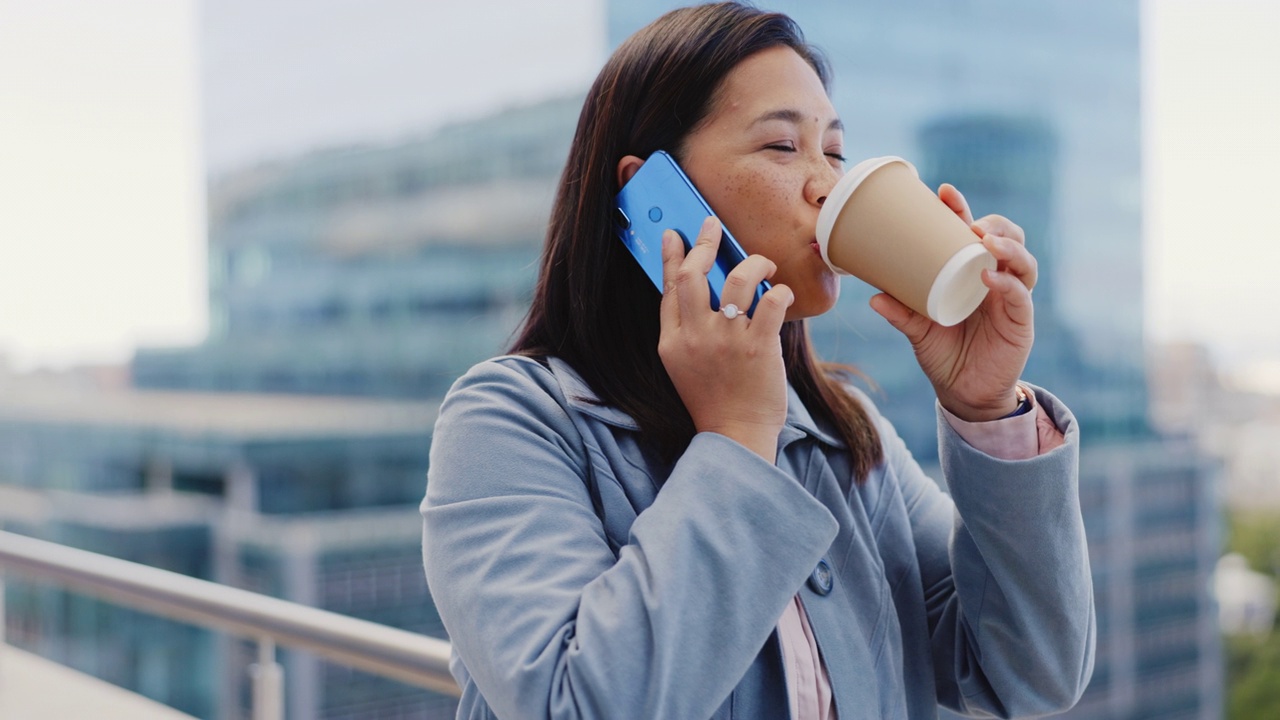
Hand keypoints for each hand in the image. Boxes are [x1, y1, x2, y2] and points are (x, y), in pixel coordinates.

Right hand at [658, 217, 794, 461]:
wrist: (736, 436)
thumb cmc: (714, 400)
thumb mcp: (683, 365)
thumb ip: (686, 331)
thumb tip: (698, 295)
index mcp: (672, 342)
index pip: (669, 288)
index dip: (673, 256)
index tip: (676, 234)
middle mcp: (695, 337)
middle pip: (694, 275)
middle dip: (704, 243)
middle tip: (713, 226)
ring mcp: (726, 341)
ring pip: (737, 279)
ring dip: (754, 264)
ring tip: (763, 266)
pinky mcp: (758, 347)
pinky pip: (772, 302)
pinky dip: (780, 292)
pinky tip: (782, 295)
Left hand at [869, 184, 1035, 421]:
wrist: (963, 394)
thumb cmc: (943, 353)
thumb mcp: (917, 331)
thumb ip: (901, 313)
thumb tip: (873, 297)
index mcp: (970, 272)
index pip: (971, 232)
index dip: (961, 210)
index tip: (944, 192)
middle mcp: (995, 279)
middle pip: (1006, 238)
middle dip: (994, 223)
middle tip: (971, 222)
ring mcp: (1010, 298)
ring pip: (1022, 260)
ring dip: (1007, 245)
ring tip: (985, 241)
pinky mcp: (1020, 321)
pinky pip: (1020, 295)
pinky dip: (1008, 282)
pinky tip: (990, 276)